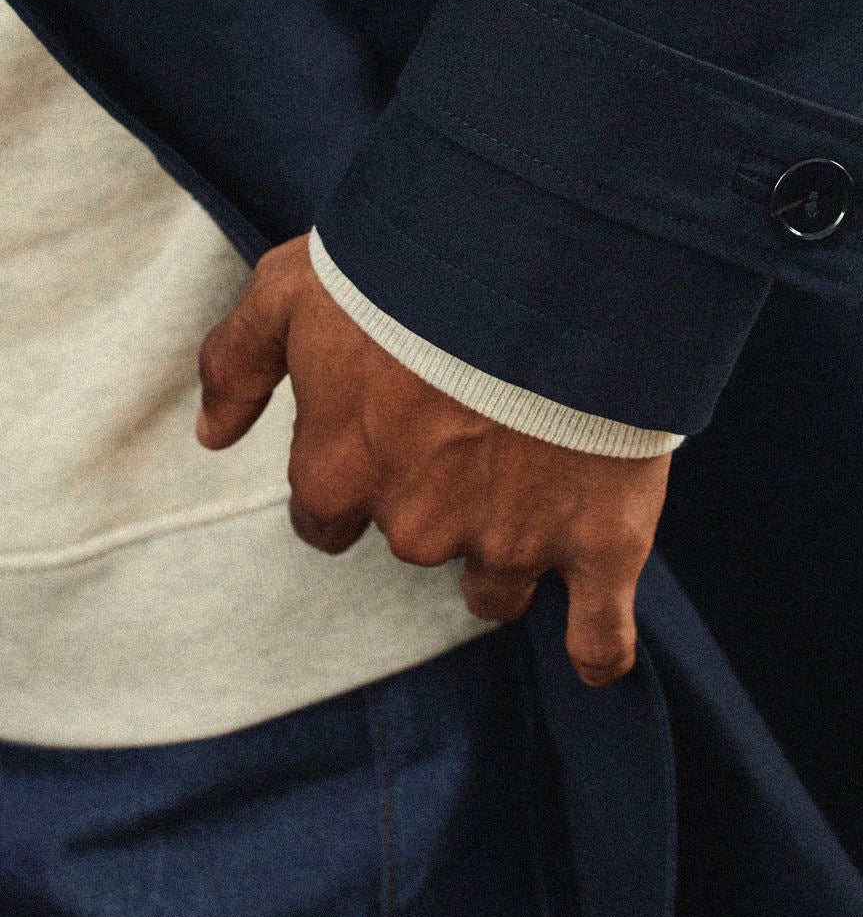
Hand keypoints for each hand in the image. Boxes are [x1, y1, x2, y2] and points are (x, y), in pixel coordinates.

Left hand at [194, 235, 671, 685]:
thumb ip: (238, 360)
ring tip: (543, 489)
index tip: (392, 436)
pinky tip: (596, 657)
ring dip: (509, 552)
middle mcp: (416, 524)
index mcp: (339, 471)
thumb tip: (208, 434)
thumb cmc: (411, 265)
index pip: (326, 519)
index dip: (355, 480)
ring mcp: (511, 540)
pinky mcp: (600, 544)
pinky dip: (597, 647)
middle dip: (440, 496)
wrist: (551, 259)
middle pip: (416, 542)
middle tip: (480, 421)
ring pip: (496, 587)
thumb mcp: (293, 286)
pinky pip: (597, 635)